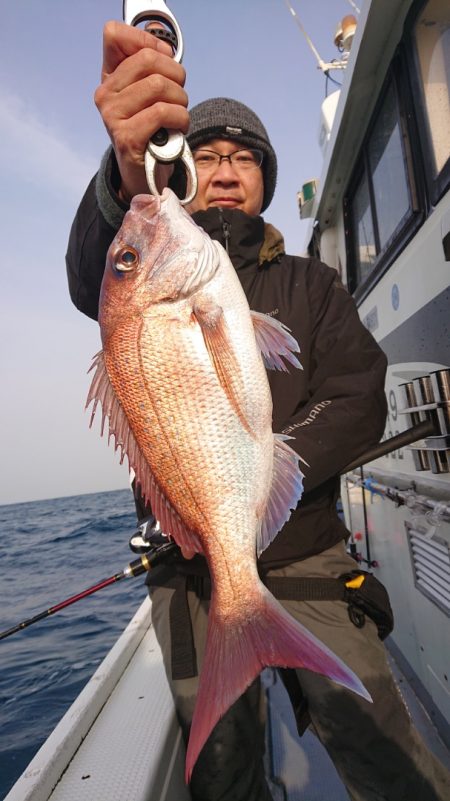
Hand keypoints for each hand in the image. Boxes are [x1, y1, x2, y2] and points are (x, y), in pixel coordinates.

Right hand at [94, 21, 188, 199]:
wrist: (145, 174)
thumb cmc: (152, 131)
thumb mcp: (150, 94)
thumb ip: (154, 66)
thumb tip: (165, 48)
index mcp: (109, 77)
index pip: (115, 34)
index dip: (147, 42)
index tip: (164, 61)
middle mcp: (105, 94)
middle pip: (147, 59)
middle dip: (175, 75)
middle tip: (179, 96)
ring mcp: (113, 116)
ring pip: (159, 86)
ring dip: (181, 101)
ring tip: (178, 116)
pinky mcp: (126, 137)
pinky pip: (162, 112)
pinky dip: (180, 119)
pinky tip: (177, 129)